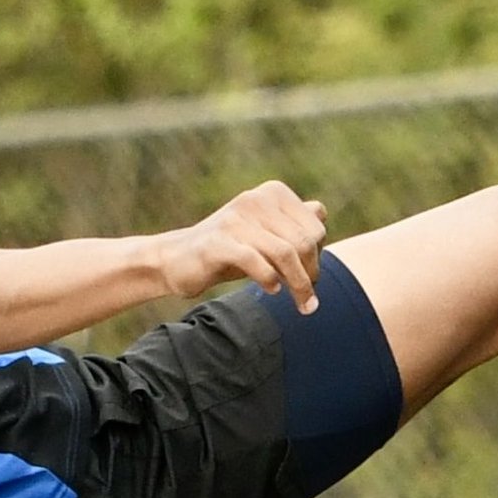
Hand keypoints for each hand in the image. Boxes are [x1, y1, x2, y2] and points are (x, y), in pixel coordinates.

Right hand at [159, 181, 328, 312]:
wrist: (176, 259)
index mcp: (271, 194)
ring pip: (285, 253)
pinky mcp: (218, 243)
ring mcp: (236, 220)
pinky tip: (270, 290)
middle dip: (311, 274)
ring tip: (302, 304)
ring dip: (298, 284)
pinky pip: (256, 261)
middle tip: (307, 298)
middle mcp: (255, 200)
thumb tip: (321, 211)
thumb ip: (291, 223)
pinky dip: (269, 279)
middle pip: (304, 241)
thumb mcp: (264, 234)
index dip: (319, 256)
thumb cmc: (227, 250)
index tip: (311, 279)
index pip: (315, 226)